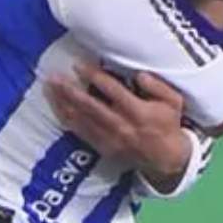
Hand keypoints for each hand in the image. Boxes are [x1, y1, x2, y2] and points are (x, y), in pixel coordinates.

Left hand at [44, 62, 192, 184]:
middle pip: (90, 106)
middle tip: (54, 77)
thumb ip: (158, 86)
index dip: (94, 76)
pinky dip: (67, 120)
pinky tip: (57, 108)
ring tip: (49, 88)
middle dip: (70, 90)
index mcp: (138, 111)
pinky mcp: (103, 148)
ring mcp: (110, 139)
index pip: (112, 90)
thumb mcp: (173, 101)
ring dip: (63, 103)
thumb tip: (139, 75)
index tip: (78, 64)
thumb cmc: (168, 124)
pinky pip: (81, 133)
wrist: (166, 158)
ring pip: (81, 120)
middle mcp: (121, 125)